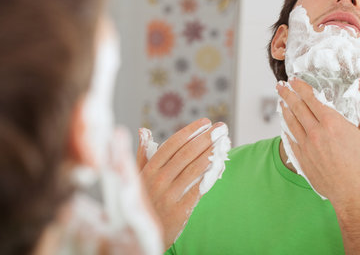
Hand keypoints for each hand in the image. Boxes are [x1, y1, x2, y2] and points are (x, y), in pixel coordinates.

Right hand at [136, 118, 221, 248]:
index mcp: (148, 169)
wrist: (142, 236)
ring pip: (194, 169)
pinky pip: (199, 188)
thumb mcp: (135, 177)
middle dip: (206, 138)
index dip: (190, 131)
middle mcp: (158, 180)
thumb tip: (143, 131)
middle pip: (186, 154)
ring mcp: (169, 195)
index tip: (205, 122)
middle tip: (221, 128)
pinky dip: (210, 175)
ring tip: (224, 142)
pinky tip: (220, 164)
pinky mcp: (179, 210)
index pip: (172, 144)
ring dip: (211, 153)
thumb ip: (142, 153)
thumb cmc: (142, 202)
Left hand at [276, 77, 359, 205]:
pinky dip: (286, 129)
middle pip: (297, 108)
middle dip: (287, 94)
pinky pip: (290, 140)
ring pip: (291, 123)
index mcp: (332, 123)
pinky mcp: (303, 159)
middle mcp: (315, 132)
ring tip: (281, 100)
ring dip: (285, 110)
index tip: (293, 79)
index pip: (311, 99)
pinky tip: (284, 125)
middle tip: (280, 85)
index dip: (301, 87)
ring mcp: (307, 147)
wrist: (355, 194)